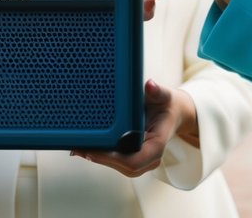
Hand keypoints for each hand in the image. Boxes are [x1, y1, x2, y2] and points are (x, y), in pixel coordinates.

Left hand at [72, 80, 196, 176]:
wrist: (174, 113)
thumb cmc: (167, 105)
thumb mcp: (165, 95)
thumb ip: (157, 91)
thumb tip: (150, 85)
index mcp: (158, 144)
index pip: (135, 159)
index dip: (113, 158)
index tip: (94, 150)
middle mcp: (151, 156)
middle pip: (124, 166)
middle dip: (101, 158)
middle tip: (78, 148)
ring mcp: (144, 159)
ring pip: (119, 165)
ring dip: (99, 158)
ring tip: (77, 148)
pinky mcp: (135, 155)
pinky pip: (118, 160)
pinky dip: (102, 155)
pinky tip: (86, 147)